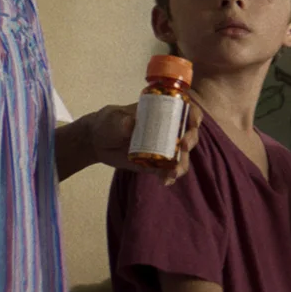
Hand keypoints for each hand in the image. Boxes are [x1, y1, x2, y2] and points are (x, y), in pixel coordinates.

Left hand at [86, 101, 202, 184]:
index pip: (185, 110)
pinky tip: (165, 181)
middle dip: (191, 140)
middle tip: (184, 146)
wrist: (97, 142)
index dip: (194, 115)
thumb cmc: (107, 123)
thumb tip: (130, 124)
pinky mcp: (156, 164)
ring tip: (173, 172)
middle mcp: (167, 130)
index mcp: (161, 111)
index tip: (193, 122)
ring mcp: (163, 148)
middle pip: (189, 133)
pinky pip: (168, 170)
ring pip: (181, 156)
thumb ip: (121, 122)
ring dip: (182, 164)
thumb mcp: (112, 119)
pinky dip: (169, 176)